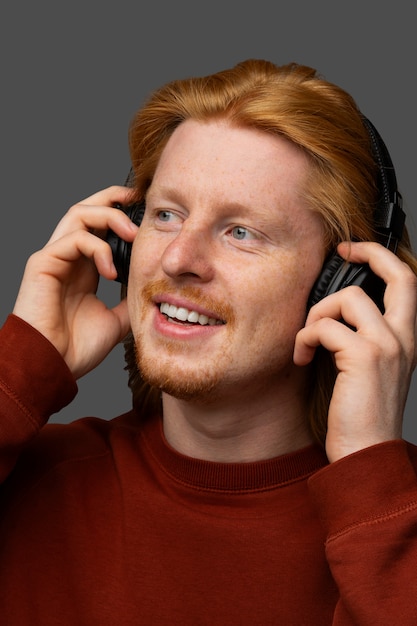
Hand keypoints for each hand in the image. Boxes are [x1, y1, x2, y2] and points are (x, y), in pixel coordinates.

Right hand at [13, 186, 138, 378]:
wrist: (52, 366)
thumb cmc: (77, 347)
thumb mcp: (116, 320)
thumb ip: (129, 301)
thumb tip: (151, 291)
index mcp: (83, 268)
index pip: (99, 226)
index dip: (120, 213)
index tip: (146, 213)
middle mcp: (68, 258)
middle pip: (86, 209)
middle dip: (112, 198)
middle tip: (138, 202)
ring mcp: (54, 258)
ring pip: (78, 214)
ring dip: (109, 217)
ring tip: (132, 234)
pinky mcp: (42, 264)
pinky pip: (72, 239)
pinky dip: (97, 248)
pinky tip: (111, 271)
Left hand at [294, 242, 416, 461]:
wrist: (365, 453)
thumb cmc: (359, 415)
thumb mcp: (366, 369)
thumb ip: (357, 338)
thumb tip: (327, 313)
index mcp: (405, 340)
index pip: (408, 283)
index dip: (382, 258)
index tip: (353, 252)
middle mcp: (404, 339)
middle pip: (399, 274)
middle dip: (368, 253)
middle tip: (341, 252)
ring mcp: (387, 346)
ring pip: (346, 298)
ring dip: (315, 314)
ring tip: (306, 342)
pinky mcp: (364, 357)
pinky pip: (324, 327)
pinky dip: (304, 338)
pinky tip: (302, 359)